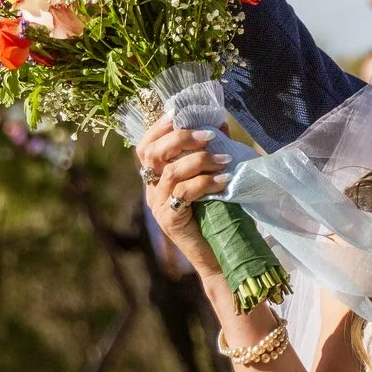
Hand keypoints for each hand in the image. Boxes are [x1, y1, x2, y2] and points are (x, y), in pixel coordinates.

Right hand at [134, 117, 229, 279]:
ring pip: (171, 172)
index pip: (146, 146)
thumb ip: (210, 152)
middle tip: (209, 136)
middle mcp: (152, 190)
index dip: (159, 127)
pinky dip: (205, 182)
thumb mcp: (212, 178)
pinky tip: (224, 180)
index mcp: (157, 177)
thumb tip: (219, 122)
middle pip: (152, 153)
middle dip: (180, 138)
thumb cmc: (218, 215)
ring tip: (224, 160)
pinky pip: (184, 193)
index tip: (181, 114)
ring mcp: (158, 206)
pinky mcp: (170, 220)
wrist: (220, 257)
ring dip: (200, 160)